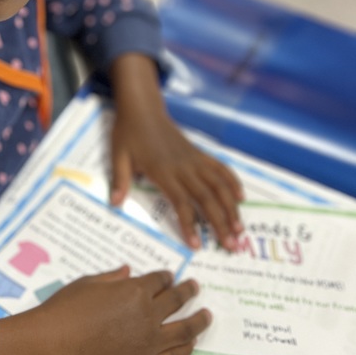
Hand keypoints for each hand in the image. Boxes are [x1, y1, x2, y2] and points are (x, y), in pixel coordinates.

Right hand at [0, 266, 209, 354]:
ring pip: (185, 330)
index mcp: (134, 290)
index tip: (170, 276)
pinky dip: (186, 348)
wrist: (52, 345)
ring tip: (206, 316)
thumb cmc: (65, 309)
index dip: (166, 277)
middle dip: (188, 291)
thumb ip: (112, 278)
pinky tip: (191, 343)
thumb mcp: (88, 283)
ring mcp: (149, 343)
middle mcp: (148, 315)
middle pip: (177, 300)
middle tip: (195, 287)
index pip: (159, 280)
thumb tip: (128, 271)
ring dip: (199, 320)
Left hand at [109, 54, 243, 249]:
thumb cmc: (128, 133)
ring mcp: (194, 159)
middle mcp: (183, 166)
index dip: (190, 224)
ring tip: (240, 229)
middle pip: (206, 197)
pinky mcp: (198, 153)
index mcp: (163, 170)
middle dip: (220, 223)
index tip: (196, 245)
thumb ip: (119, 180)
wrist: (142, 109)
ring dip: (231, 207)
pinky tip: (240, 198)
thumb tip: (115, 203)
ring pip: (218, 185)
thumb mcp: (118, 156)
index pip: (181, 202)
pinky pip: (220, 167)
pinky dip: (232, 182)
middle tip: (231, 245)